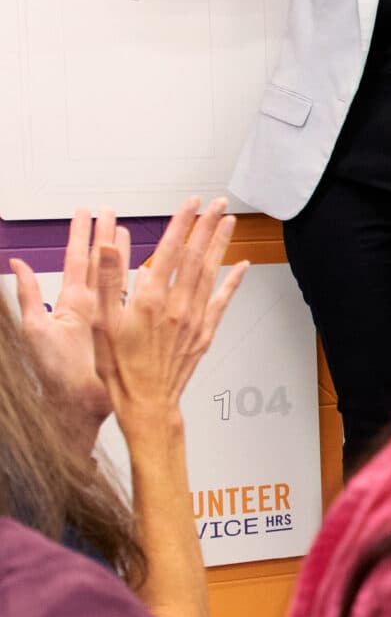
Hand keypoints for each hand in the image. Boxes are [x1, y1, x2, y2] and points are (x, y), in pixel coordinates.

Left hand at [11, 209, 129, 452]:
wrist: (78, 405)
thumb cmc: (55, 376)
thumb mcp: (36, 331)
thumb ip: (28, 296)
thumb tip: (16, 264)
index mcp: (70, 303)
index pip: (76, 259)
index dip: (80, 234)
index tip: (85, 212)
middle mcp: (89, 306)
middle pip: (99, 260)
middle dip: (103, 234)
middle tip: (110, 211)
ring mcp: (107, 316)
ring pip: (117, 275)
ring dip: (120, 252)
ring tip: (126, 230)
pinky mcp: (122, 329)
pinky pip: (134, 298)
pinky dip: (140, 280)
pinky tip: (148, 268)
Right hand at [94, 196, 247, 437]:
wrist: (146, 405)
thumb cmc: (120, 369)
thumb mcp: (102, 324)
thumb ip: (108, 282)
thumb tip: (109, 246)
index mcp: (151, 300)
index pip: (170, 251)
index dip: (181, 223)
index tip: (191, 203)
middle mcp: (177, 306)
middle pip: (195, 256)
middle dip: (207, 226)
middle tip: (218, 203)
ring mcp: (194, 319)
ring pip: (211, 273)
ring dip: (220, 245)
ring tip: (228, 222)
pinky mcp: (204, 333)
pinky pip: (222, 301)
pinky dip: (234, 281)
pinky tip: (242, 265)